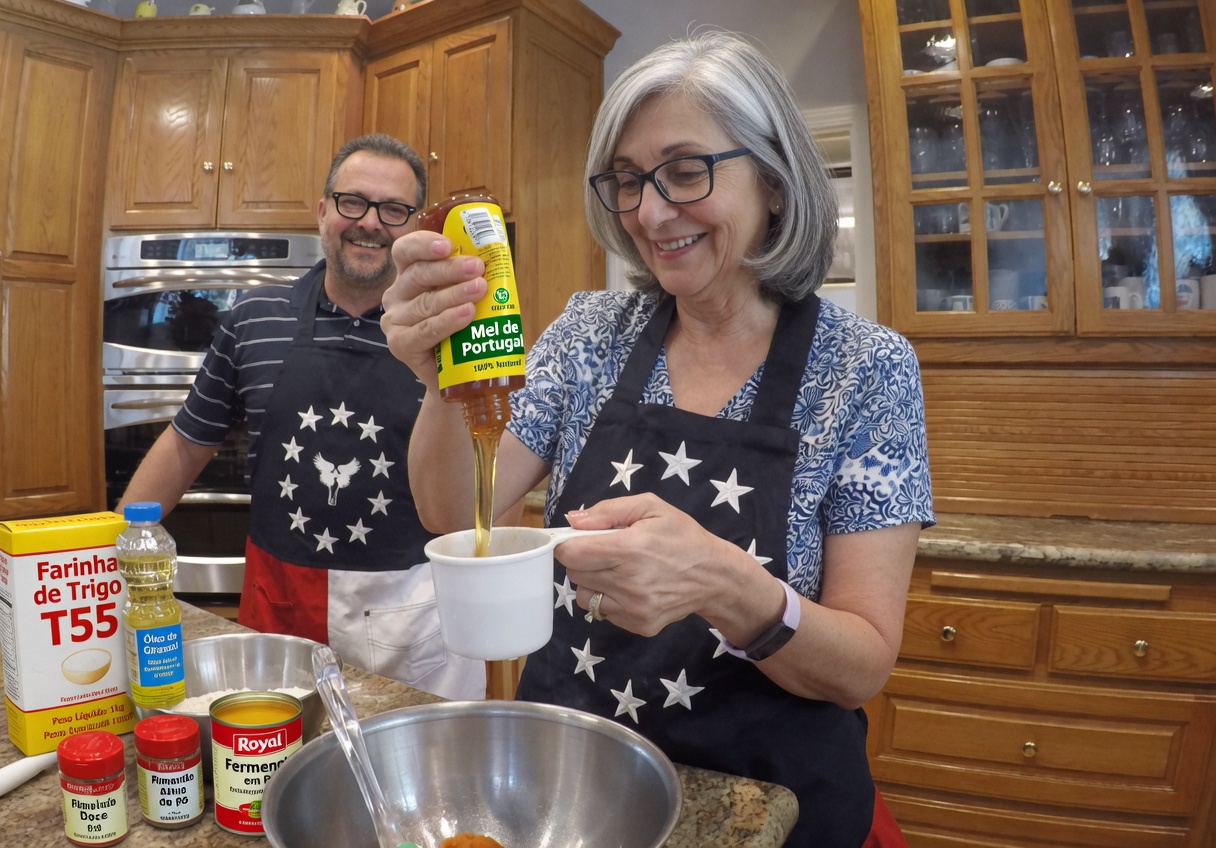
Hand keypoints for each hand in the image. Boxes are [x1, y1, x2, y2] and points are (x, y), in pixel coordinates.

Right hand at [381, 231, 488, 386]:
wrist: (457, 374)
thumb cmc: (462, 331)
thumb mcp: (465, 298)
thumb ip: (472, 279)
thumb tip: (497, 259)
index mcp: (409, 275)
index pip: (406, 251)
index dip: (423, 244)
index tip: (447, 245)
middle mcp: (397, 294)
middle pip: (419, 274)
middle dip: (450, 269)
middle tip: (477, 267)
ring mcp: (395, 320)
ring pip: (426, 302)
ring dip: (455, 294)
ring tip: (479, 289)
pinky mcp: (400, 344)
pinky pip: (426, 330)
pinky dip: (448, 321)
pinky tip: (466, 314)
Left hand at [559, 494, 743, 636]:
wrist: (714, 576)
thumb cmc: (682, 536)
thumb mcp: (651, 507)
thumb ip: (608, 510)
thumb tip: (572, 520)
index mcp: (631, 549)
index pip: (572, 554)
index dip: (567, 544)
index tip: (576, 539)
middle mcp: (630, 583)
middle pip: (575, 574)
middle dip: (583, 560)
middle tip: (605, 552)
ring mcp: (634, 609)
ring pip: (584, 596)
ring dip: (593, 582)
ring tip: (618, 570)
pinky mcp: (639, 625)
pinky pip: (603, 612)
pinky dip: (609, 598)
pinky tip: (630, 587)